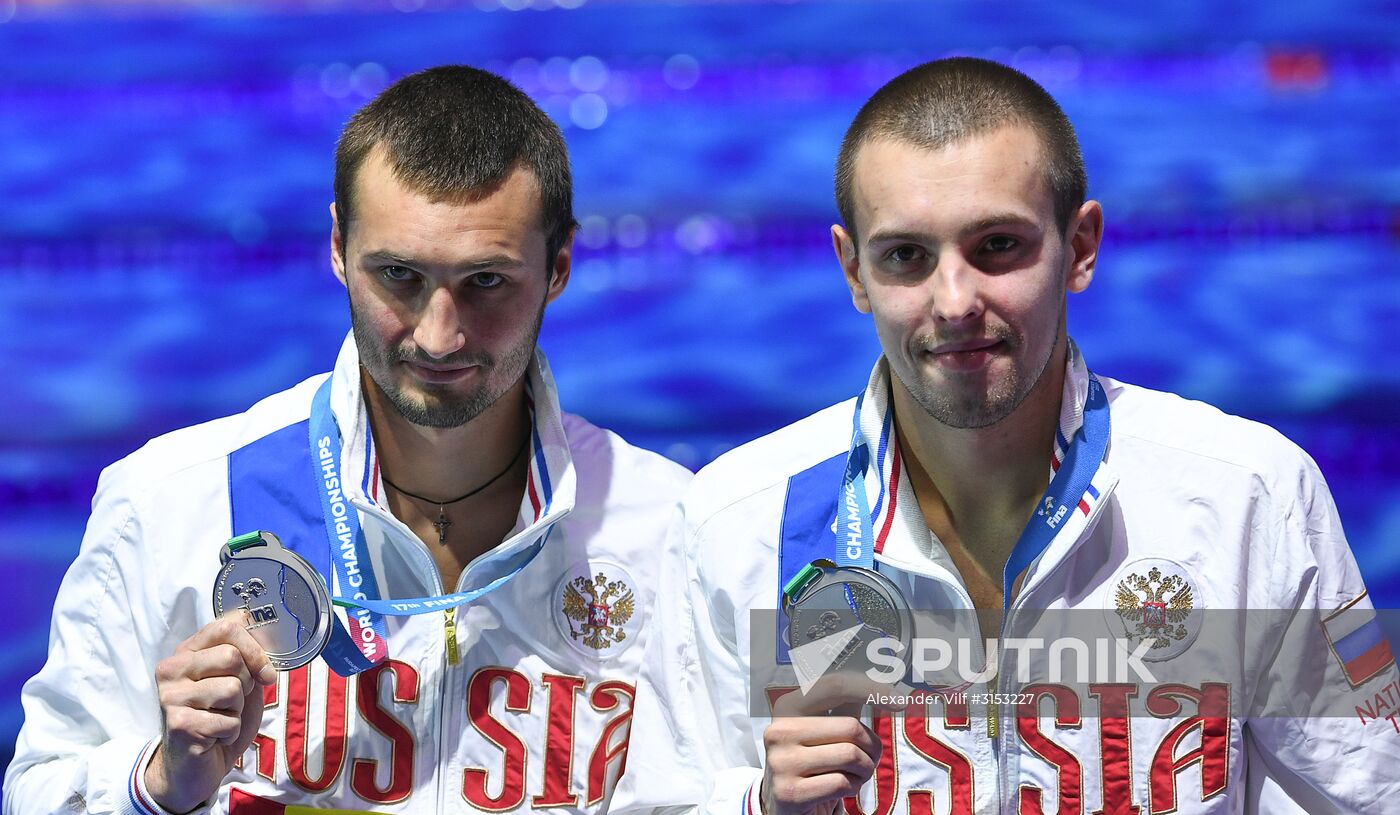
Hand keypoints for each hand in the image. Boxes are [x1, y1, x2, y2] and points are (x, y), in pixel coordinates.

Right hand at [144, 611, 277, 812]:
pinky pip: (229, 721)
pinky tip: (214, 738)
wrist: (193, 768)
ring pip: (232, 688)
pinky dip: (230, 732)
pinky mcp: (179, 724)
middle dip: (246, 684)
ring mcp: (171, 697)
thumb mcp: (237, 680)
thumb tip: (256, 622)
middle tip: (231, 703)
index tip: (264, 672)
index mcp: (186, 652)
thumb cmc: (217, 719)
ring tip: (220, 719)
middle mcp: (171, 670)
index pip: (227, 627)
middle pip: (232, 657)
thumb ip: (244, 653)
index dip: (255, 649)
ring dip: (237, 710)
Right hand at [760, 674, 882, 814]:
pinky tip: (841, 791)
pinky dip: (853, 788)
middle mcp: (779, 731)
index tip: (900, 699)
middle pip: (850, 727)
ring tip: (854, 775)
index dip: (870, 689)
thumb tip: (884, 682)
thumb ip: (846, 703)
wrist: (787, 806)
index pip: (834, 687)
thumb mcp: (825, 729)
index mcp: (787, 707)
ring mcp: (781, 762)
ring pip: (850, 756)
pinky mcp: (789, 792)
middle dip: (871, 747)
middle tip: (870, 759)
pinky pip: (842, 783)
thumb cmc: (814, 763)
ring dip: (864, 770)